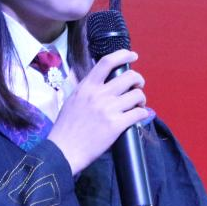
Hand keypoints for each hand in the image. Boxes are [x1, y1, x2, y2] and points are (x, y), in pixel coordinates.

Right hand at [47, 49, 148, 174]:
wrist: (64, 150)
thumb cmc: (66, 128)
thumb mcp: (72, 100)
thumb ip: (86, 90)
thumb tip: (100, 82)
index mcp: (87, 87)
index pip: (107, 62)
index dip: (123, 55)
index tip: (132, 55)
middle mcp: (99, 94)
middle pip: (130, 77)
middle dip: (139, 80)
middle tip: (138, 87)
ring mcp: (108, 109)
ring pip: (137, 95)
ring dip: (141, 99)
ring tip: (138, 105)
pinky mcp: (116, 125)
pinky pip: (139, 113)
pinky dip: (142, 114)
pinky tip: (139, 117)